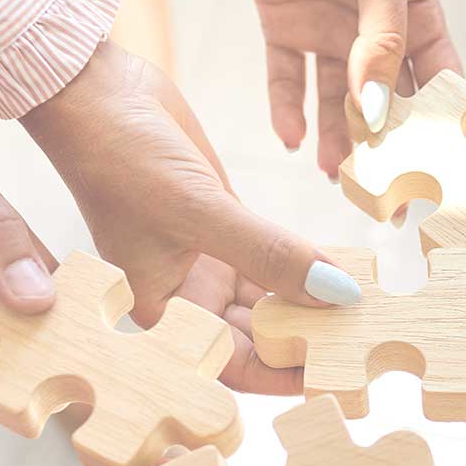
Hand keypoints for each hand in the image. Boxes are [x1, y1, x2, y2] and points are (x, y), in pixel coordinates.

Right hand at [21, 42, 354, 393]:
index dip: (282, 374)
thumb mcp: (199, 211)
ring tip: (369, 310)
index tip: (337, 373)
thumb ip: (268, 255)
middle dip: (308, 339)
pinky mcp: (227, 221)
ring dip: (315, 301)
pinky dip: (311, 262)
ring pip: (273, 295)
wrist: (96, 91)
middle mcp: (188, 292)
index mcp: (163, 311)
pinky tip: (349, 269)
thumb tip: (336, 295)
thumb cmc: (120, 157)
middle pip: (259, 334)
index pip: (230, 363)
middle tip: (368, 342)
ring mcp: (210, 257)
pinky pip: (278, 255)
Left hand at [235, 0, 462, 175]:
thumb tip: (379, 108)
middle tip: (390, 200)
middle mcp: (375, 30)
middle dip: (388, 150)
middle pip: (387, 102)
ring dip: (336, 139)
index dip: (442, 126)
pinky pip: (286, 76)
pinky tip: (289, 139)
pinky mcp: (283, 24)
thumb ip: (381, 36)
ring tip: (335, 179)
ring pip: (336, 99)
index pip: (438, 80)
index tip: (443, 173)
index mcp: (417, 11)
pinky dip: (286, 108)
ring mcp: (329, 29)